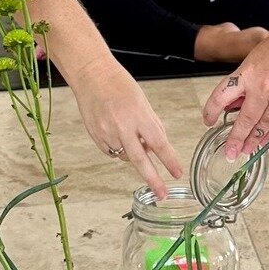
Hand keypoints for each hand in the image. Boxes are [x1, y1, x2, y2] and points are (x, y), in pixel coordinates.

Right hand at [74, 64, 183, 198]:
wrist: (91, 75)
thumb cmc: (118, 84)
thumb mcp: (142, 101)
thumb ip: (150, 125)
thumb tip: (156, 147)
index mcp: (138, 115)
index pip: (159, 143)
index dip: (169, 160)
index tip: (177, 173)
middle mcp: (121, 127)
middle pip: (140, 160)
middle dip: (153, 179)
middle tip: (162, 194)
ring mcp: (106, 133)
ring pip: (125, 156)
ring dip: (133, 153)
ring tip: (127, 130)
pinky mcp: (95, 137)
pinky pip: (111, 152)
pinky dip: (118, 147)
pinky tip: (115, 132)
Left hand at [203, 26, 268, 162]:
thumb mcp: (253, 60)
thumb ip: (244, 83)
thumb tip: (235, 105)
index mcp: (248, 74)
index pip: (221, 96)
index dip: (211, 111)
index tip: (208, 121)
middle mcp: (263, 89)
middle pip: (245, 120)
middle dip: (236, 139)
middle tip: (231, 153)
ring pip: (265, 126)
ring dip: (255, 140)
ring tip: (248, 150)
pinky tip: (267, 140)